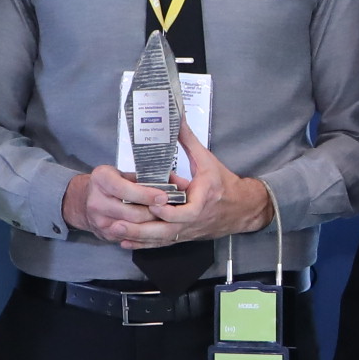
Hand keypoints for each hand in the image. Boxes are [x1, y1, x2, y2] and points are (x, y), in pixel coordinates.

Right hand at [65, 162, 169, 245]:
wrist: (85, 200)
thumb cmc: (110, 184)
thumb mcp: (123, 173)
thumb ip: (147, 178)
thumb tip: (178, 183)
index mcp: (101, 179)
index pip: (125, 189)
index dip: (146, 195)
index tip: (163, 197)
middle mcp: (96, 200)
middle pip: (132, 212)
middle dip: (154, 213)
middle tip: (170, 211)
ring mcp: (99, 220)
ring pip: (133, 227)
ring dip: (152, 224)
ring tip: (165, 219)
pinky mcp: (105, 234)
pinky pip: (129, 237)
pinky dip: (144, 233)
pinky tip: (154, 228)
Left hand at [86, 120, 266, 251]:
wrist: (241, 208)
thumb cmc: (224, 184)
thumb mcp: (207, 160)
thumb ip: (188, 139)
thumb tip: (176, 116)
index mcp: (203, 200)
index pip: (187, 212)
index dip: (169, 212)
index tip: (153, 204)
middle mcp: (194, 219)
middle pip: (167, 231)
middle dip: (142, 229)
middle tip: (119, 223)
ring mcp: (188, 230)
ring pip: (162, 239)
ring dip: (138, 237)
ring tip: (117, 232)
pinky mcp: (184, 236)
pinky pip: (162, 243)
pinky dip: (143, 243)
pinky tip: (125, 241)